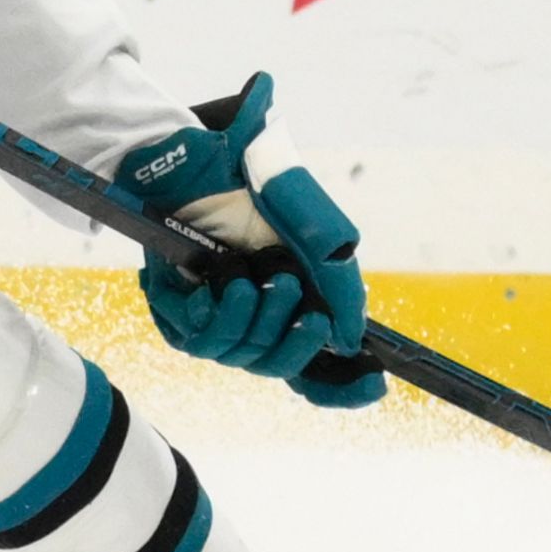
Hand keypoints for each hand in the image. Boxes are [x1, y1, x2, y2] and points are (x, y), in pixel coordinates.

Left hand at [119, 73, 374, 401]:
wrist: (210, 164)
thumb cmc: (265, 196)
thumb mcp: (319, 240)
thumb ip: (340, 290)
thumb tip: (349, 341)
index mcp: (292, 307)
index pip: (318, 367)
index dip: (344, 385)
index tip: (373, 387)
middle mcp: (257, 318)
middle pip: (282, 367)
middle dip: (293, 341)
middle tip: (292, 292)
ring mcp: (218, 318)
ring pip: (240, 356)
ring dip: (252, 322)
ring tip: (251, 282)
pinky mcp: (177, 312)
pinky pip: (198, 341)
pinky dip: (214, 318)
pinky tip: (221, 287)